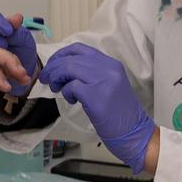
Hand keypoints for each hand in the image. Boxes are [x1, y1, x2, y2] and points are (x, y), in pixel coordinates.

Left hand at [39, 43, 155, 172]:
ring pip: (68, 69)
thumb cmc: (119, 113)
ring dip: (56, 78)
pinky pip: (72, 87)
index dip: (61, 54)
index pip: (80, 49)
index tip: (53, 64)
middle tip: (46, 79)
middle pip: (71, 59)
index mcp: (111, 64)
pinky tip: (72, 100)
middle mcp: (108, 68)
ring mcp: (103, 81)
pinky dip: (66, 93)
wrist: (135, 132)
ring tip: (56, 88)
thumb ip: (91, 74)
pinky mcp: (96, 96)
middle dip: (53, 68)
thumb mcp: (109, 85)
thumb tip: (63, 71)